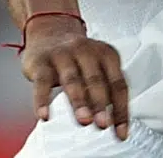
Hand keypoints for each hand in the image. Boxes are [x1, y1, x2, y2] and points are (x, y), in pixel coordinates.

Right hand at [20, 15, 129, 140]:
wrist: (50, 31)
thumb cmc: (78, 55)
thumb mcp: (97, 65)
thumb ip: (105, 87)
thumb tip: (113, 119)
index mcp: (107, 55)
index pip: (119, 84)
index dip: (121, 109)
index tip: (121, 131)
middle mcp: (88, 52)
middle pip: (97, 81)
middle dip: (101, 105)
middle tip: (104, 124)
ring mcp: (64, 56)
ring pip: (73, 80)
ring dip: (79, 102)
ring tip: (84, 120)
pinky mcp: (41, 62)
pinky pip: (42, 83)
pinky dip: (43, 101)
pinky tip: (44, 116)